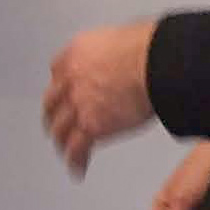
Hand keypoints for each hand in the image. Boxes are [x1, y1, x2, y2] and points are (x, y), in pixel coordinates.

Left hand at [43, 20, 157, 173]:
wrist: (157, 64)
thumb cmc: (150, 48)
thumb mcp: (121, 39)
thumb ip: (110, 55)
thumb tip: (120, 64)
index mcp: (76, 54)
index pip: (57, 72)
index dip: (60, 86)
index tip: (62, 94)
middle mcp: (71, 79)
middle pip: (52, 104)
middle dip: (53, 117)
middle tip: (56, 125)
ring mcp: (79, 104)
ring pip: (61, 129)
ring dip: (62, 142)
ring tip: (66, 152)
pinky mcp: (91, 126)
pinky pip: (77, 149)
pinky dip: (76, 161)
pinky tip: (78, 169)